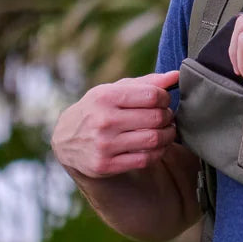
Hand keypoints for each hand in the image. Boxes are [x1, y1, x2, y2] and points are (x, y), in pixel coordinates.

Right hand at [51, 70, 180, 177]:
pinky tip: (156, 146)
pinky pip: (146, 159)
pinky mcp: (107, 165)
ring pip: (154, 139)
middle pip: (156, 118)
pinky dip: (159, 152)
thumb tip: (176, 76)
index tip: (163, 101)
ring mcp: (105, 144)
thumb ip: (146, 83)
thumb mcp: (114, 90)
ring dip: (168, 135)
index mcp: (106, 97)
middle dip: (168, 116)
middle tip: (166, 117)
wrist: (65, 140)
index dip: (165, 98)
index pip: (152, 95)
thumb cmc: (98, 109)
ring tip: (166, 131)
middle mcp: (104, 120)